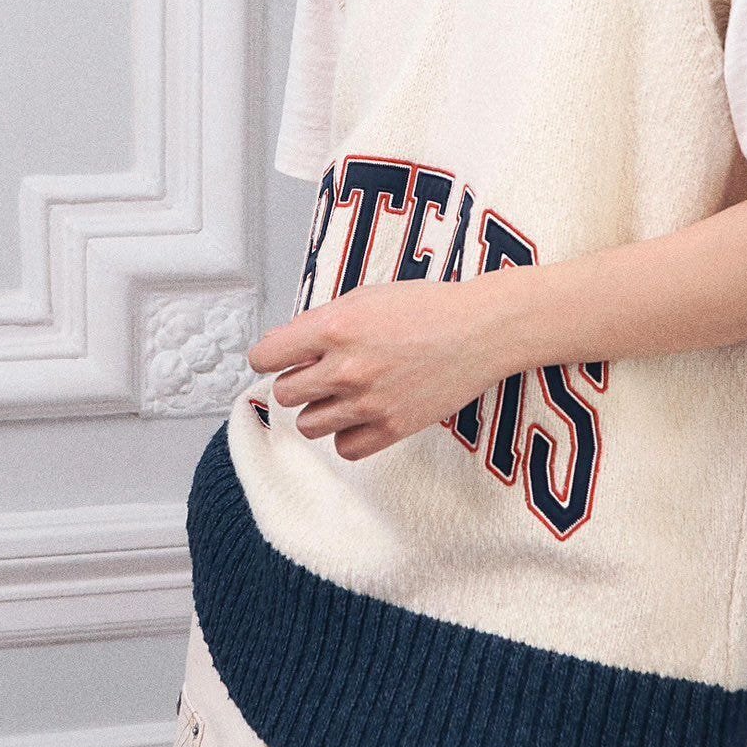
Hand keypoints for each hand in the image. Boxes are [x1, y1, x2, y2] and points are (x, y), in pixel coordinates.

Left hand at [246, 278, 500, 460]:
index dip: (268, 357)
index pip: (266, 356)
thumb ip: (320, 322)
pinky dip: (346, 434)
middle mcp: (346, 368)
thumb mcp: (364, 298)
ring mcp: (368, 402)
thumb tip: (281, 346)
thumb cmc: (427, 308)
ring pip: (308, 425)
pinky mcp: (392, 428)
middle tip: (316, 373)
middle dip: (296, 382)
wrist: (480, 330)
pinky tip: (361, 414)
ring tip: (342, 393)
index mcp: (335, 328)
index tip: (276, 359)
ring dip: (318, 409)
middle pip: (284, 394)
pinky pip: (344, 448)